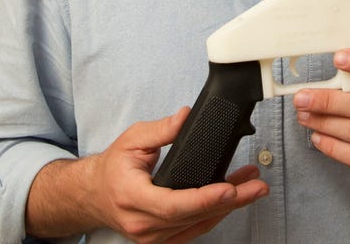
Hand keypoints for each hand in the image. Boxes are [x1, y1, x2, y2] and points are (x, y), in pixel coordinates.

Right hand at [28, 107, 268, 242]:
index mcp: (133, 197)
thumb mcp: (132, 140)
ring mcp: (153, 237)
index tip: (229, 189)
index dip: (204, 198)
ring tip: (253, 187)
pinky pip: (195, 229)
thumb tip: (185, 117)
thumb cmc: (112, 168)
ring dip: (229, 207)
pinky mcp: (163, 239)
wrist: (93, 195)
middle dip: (231, 201)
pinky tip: (234, 197)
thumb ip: (160, 130)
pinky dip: (216, 213)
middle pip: (193, 217)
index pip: (173, 204)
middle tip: (256, 186)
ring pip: (199, 225)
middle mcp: (143, 223)